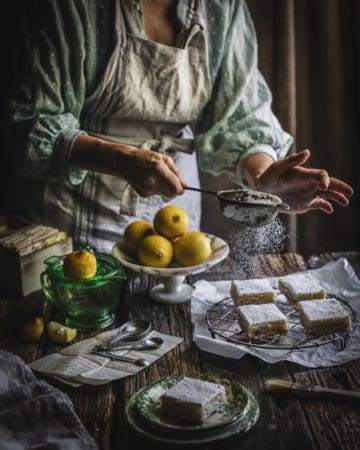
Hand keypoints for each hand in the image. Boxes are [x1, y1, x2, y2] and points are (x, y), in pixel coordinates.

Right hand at [71, 135, 186, 197]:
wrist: (124, 162)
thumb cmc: (145, 157)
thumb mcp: (163, 159)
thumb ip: (176, 173)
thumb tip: (186, 185)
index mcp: (158, 169)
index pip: (176, 189)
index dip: (180, 188)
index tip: (181, 185)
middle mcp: (152, 181)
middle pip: (172, 194)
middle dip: (174, 189)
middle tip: (169, 180)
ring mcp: (146, 189)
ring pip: (164, 194)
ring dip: (165, 188)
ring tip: (156, 177)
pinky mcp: (143, 194)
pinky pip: (156, 194)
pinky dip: (156, 188)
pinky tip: (149, 180)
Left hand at [254, 149, 352, 213]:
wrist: (262, 188)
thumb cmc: (270, 175)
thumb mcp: (278, 167)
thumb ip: (292, 161)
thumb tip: (307, 152)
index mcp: (305, 174)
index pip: (320, 175)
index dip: (324, 179)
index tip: (324, 185)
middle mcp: (310, 183)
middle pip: (329, 184)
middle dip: (339, 187)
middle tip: (349, 192)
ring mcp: (309, 193)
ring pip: (327, 195)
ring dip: (337, 197)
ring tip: (345, 202)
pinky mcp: (305, 203)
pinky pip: (319, 204)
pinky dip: (326, 206)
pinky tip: (330, 209)